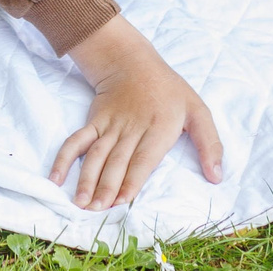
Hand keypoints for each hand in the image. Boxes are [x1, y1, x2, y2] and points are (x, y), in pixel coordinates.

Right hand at [51, 15, 224, 210]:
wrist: (132, 61)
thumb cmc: (169, 91)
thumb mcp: (198, 111)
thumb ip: (211, 144)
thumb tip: (217, 177)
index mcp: (159, 128)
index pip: (143, 158)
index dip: (131, 179)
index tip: (121, 200)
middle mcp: (132, 128)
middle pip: (116, 161)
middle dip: (105, 187)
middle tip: (95, 211)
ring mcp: (109, 125)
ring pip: (96, 154)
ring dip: (86, 178)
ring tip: (79, 203)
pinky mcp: (93, 122)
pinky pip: (76, 141)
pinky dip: (64, 158)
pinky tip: (55, 178)